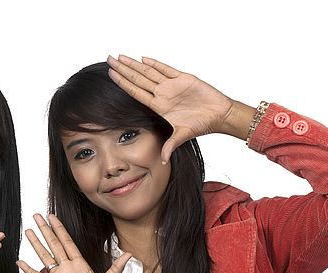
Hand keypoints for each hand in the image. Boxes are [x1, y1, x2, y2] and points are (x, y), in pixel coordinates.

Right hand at [17, 214, 131, 272]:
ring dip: (36, 244)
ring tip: (28, 232)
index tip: (52, 217)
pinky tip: (20, 262)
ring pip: (45, 257)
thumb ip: (115, 269)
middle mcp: (69, 269)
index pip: (68, 243)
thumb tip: (129, 254)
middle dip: (45, 230)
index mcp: (81, 265)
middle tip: (37, 216)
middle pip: (54, 245)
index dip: (60, 229)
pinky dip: (29, 270)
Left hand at [107, 54, 235, 161]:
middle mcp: (162, 94)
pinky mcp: (183, 78)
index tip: (111, 75)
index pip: (136, 92)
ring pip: (149, 71)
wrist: (219, 115)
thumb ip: (171, 145)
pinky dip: (155, 63)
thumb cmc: (202, 124)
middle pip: (138, 79)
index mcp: (159, 106)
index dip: (123, 83)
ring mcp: (172, 85)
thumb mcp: (183, 135)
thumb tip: (163, 162)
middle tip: (109, 59)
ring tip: (120, 56)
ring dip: (134, 64)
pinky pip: (166, 69)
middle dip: (123, 69)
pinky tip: (143, 59)